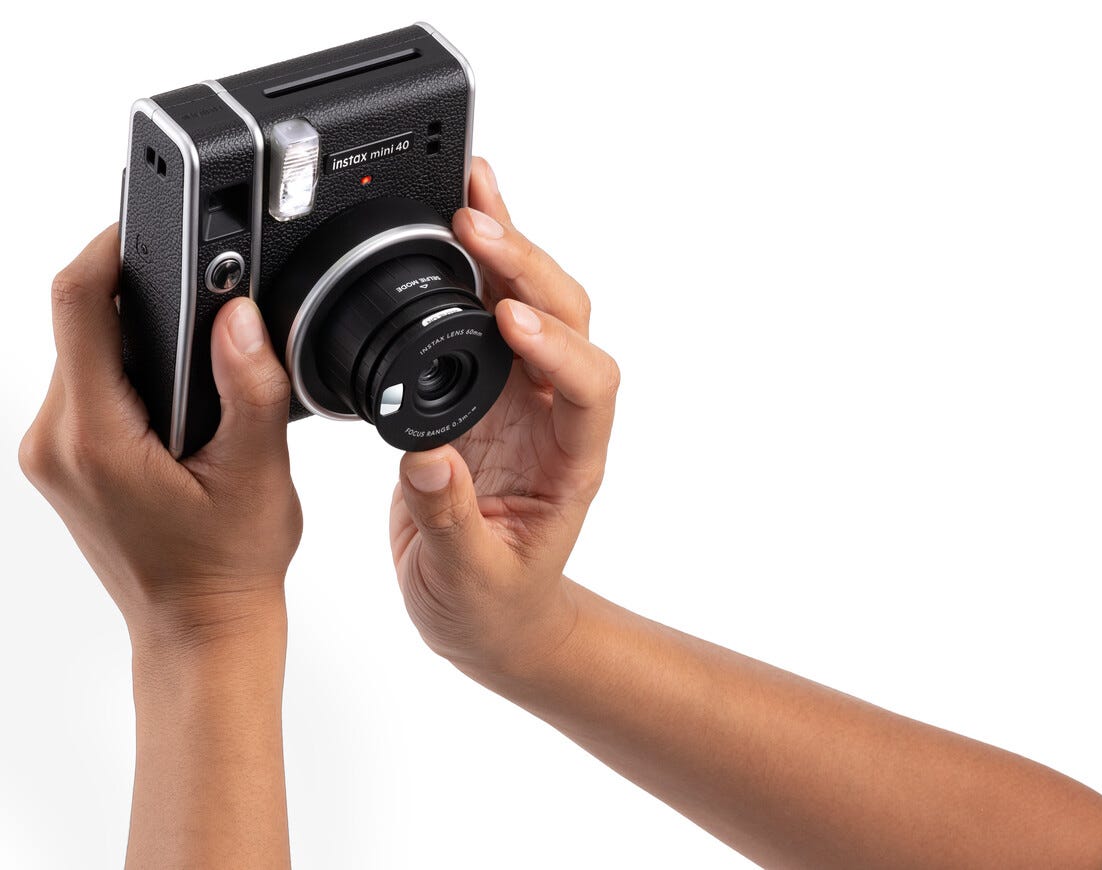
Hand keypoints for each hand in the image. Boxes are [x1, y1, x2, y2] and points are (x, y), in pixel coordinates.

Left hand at [19, 225, 301, 645]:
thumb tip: (240, 314)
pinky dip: (131, 375)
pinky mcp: (62, 460)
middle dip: (146, 298)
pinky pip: (88, 387)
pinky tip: (178, 404)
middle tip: (210, 306)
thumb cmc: (226, 567)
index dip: (113, 246)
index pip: (79, 302)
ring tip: (202, 372)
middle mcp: (54, 440)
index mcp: (94, 437)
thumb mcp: (257, 472)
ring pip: (86, 354)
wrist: (198, 629)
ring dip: (142, 340)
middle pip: (81, 322)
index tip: (154, 219)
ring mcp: (51, 453)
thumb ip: (250, 386)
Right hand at [390, 157, 619, 676]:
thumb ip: (451, 522)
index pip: (589, 386)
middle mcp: (553, 417)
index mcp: (572, 462)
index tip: (509, 324)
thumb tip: (426, 460)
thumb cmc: (495, 604)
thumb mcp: (471, 579)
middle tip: (476, 225)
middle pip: (566, 321)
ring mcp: (518, 398)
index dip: (556, 349)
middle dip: (528, 269)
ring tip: (468, 191)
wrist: (488, 614)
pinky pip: (479, 318)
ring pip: (527, 304)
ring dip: (505, 249)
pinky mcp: (479, 391)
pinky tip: (449, 226)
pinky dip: (469, 269)